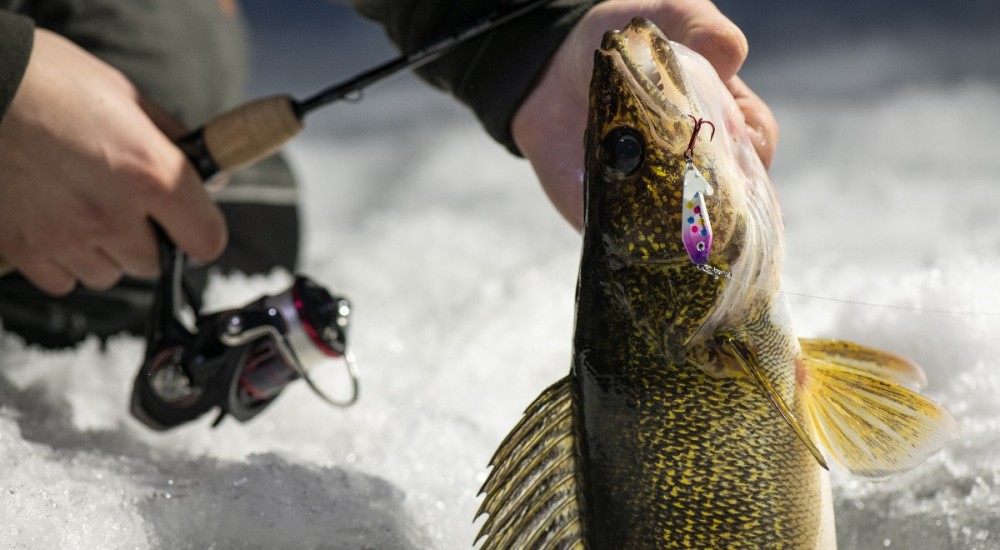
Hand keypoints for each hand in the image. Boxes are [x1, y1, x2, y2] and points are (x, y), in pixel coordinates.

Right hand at [0, 29, 226, 294]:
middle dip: (145, 237)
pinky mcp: (22, 248)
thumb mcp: (127, 98)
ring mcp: (64, 236)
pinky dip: (60, 260)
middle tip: (121, 200)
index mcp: (150, 173)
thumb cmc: (47, 79)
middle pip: (152, 262)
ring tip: (80, 205)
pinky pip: (61, 280)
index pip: (206, 241)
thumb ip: (176, 145)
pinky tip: (51, 221)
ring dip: (102, 250)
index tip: (190, 222)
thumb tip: (211, 179)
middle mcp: (111, 213)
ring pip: (107, 273)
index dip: (200, 231)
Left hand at [511, 0, 778, 228]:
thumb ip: (699, 27)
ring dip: (683, 221)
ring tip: (657, 196)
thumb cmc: (624, 45)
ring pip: (695, 230)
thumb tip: (730, 56)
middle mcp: (702, 167)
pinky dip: (640, 241)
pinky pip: (642, 247)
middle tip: (687, 171)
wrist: (550, 76)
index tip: (728, 131)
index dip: (750, 143)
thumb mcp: (668, 16)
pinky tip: (630, 220)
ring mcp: (665, 200)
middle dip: (720, 190)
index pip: (758, 144)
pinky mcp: (625, 225)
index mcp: (725, 121)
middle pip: (738, 196)